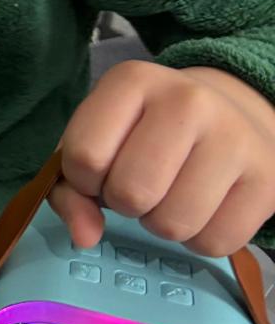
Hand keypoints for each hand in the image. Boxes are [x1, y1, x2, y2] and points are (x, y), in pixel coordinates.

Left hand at [51, 60, 274, 257]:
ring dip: (161, 223)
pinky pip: (214, 243)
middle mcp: (187, 100)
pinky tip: (204, 206)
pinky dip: (200, 238)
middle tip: (140, 184)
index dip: (84, 180)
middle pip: (130, 193)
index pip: (84, 155)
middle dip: (125, 203)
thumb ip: (69, 188)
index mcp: (133, 80)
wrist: (232, 114)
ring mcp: (234, 138)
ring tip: (171, 193)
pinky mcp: (267, 180)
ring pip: (172, 224)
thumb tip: (85, 237)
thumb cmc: (147, 132)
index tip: (101, 171)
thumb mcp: (99, 139)